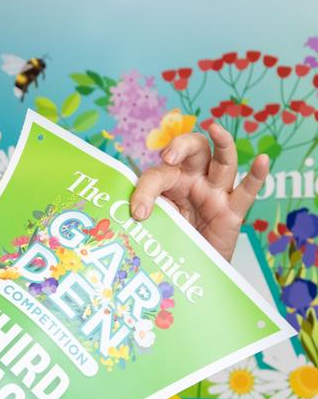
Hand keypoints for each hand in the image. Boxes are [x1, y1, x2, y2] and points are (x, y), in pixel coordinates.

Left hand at [129, 121, 269, 260]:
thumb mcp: (152, 222)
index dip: (144, 191)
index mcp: (172, 179)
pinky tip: (263, 160)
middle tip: (169, 157)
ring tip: (215, 130)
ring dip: (222, 144)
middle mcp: (195, 180)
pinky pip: (247, 191)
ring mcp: (216, 193)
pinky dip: (257, 176)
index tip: (137, 212)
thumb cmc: (169, 239)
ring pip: (224, 161)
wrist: (185, 268)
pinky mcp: (232, 212)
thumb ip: (146, 212)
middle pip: (196, 149)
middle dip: (182, 145)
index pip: (157, 174)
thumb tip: (136, 213)